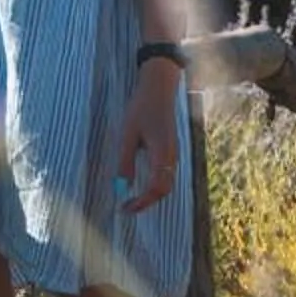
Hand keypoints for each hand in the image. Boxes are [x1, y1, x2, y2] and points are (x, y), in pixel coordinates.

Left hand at [113, 57, 184, 214]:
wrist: (159, 89)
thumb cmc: (142, 108)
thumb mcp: (128, 134)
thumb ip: (125, 161)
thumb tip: (122, 186)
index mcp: (162, 153)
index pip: (156, 188)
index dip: (142, 202)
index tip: (125, 208)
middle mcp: (172, 157)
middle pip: (164, 190)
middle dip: (147, 202)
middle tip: (127, 208)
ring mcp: (173, 154)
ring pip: (167, 183)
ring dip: (151, 195)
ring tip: (132, 200)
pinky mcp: (170, 150)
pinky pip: (166, 174)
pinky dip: (155, 185)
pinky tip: (141, 185)